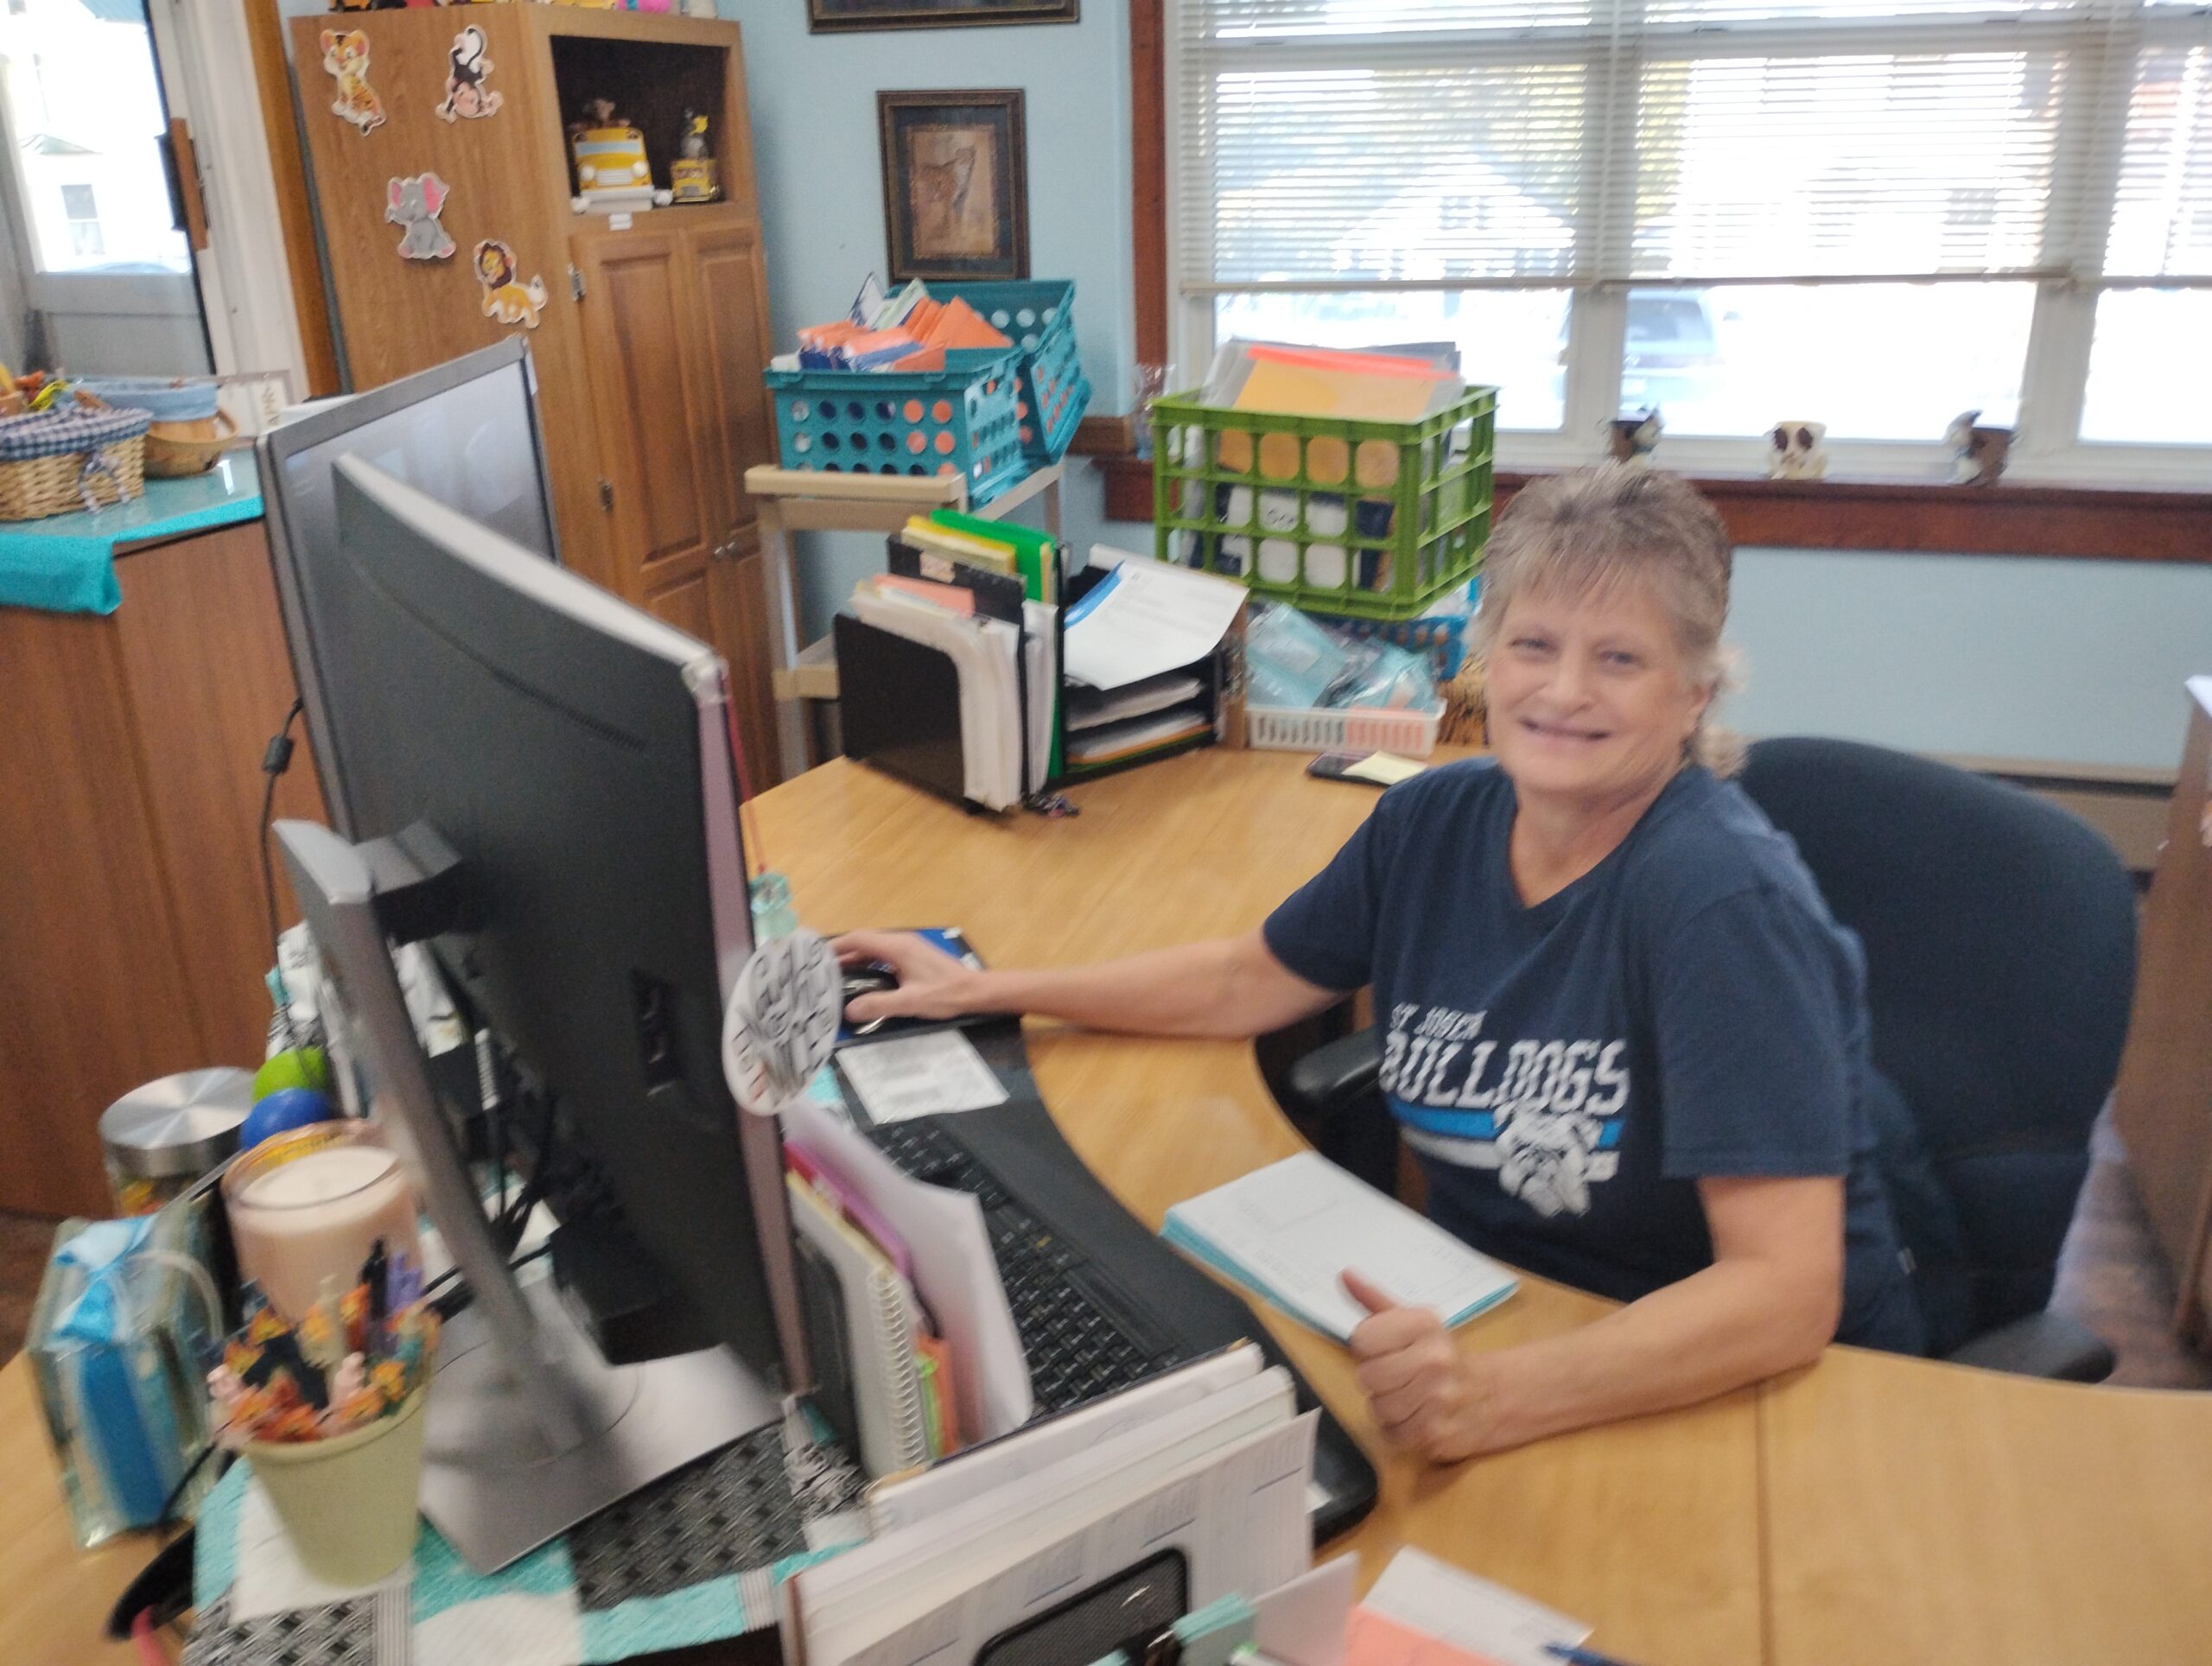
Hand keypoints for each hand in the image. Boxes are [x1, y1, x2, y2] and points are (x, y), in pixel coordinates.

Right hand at [829, 930, 986, 1023]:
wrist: (976, 992)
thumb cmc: (945, 994)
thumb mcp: (910, 1002)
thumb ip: (879, 1004)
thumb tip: (849, 1010)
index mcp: (898, 947)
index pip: (859, 938)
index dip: (836, 946)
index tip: (816, 957)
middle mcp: (901, 942)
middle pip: (864, 941)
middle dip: (842, 953)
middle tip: (821, 970)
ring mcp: (908, 948)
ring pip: (874, 949)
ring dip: (855, 959)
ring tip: (836, 976)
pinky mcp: (913, 957)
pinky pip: (884, 956)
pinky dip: (869, 964)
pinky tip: (862, 980)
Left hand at [1342, 1270, 1502, 1463]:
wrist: (1497, 1396)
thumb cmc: (1444, 1355)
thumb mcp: (1415, 1323)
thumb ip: (1375, 1301)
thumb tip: (1344, 1274)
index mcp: (1425, 1325)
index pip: (1362, 1340)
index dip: (1368, 1349)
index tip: (1387, 1350)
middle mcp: (1435, 1359)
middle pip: (1366, 1377)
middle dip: (1378, 1380)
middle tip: (1401, 1377)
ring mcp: (1438, 1399)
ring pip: (1377, 1408)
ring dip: (1387, 1407)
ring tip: (1411, 1398)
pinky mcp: (1438, 1434)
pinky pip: (1391, 1435)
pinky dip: (1398, 1431)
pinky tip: (1418, 1418)